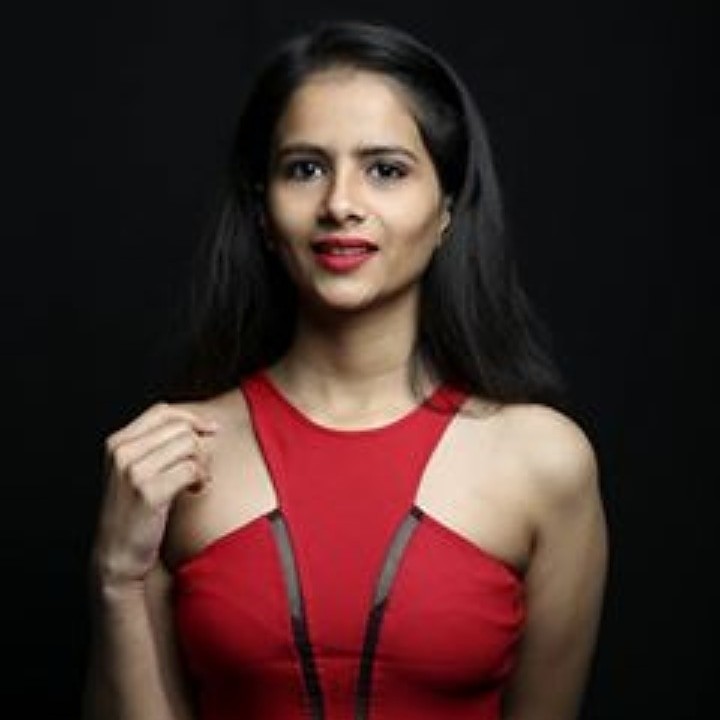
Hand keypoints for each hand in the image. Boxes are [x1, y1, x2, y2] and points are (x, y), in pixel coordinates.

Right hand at [91, 402, 219, 590]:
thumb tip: (201, 425)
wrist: (117, 554)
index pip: (162, 411)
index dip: (192, 417)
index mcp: (117, 442)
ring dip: (202, 464)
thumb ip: (157, 444)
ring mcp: (133, 471)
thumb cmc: (134, 511)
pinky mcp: (148, 492)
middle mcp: (122, 452)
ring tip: (197, 481)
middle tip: (200, 468)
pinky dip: (201, 479)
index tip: (210, 429)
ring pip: (189, 445)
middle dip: (199, 446)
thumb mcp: (135, 470)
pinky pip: (191, 469)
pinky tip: (195, 490)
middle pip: (181, 428)